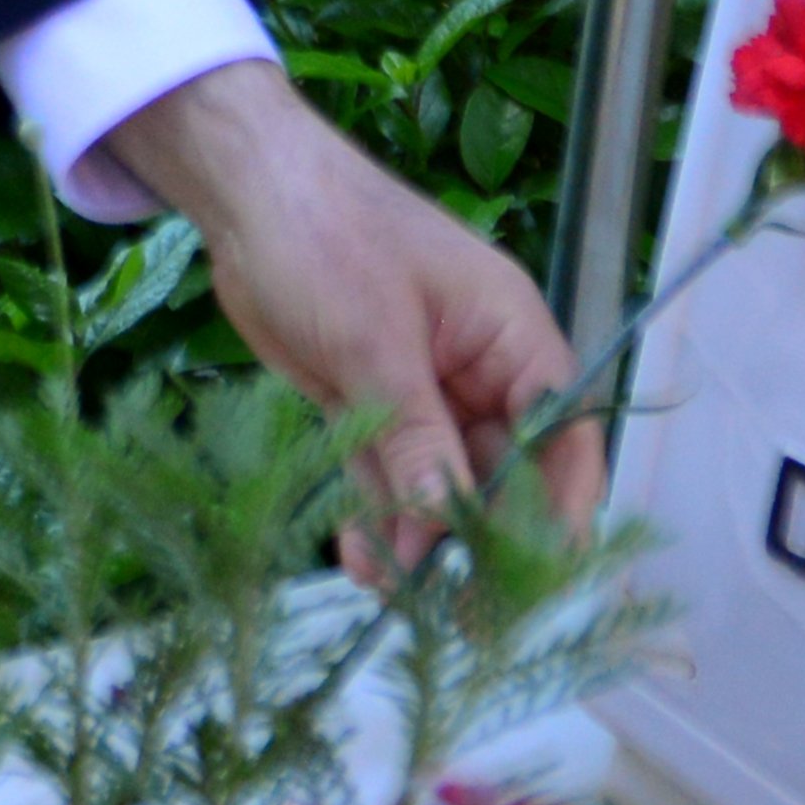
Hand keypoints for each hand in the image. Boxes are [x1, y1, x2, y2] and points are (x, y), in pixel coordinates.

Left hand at [105, 59, 602, 554]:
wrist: (242, 191)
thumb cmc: (325, 235)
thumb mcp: (373, 340)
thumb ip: (415, 436)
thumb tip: (451, 523)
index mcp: (510, 336)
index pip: (563, 435)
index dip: (556, 510)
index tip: (529, 578)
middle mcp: (478, 370)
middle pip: (504, 474)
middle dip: (481, 540)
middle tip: (457, 613)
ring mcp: (422, 391)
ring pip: (441, 484)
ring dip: (421, 538)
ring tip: (391, 589)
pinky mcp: (367, 404)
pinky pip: (386, 474)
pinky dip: (376, 516)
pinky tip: (358, 559)